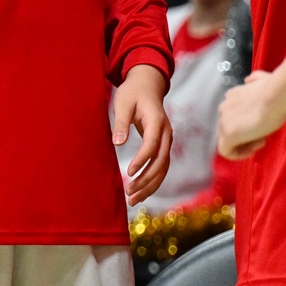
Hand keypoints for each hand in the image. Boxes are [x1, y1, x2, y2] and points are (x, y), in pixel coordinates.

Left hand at [113, 64, 171, 203]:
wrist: (148, 85)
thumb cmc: (133, 93)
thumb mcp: (123, 103)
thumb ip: (121, 123)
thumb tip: (118, 143)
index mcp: (157, 122)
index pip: (152, 145)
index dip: (142, 160)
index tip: (129, 173)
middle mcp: (167, 133)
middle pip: (161, 162)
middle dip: (146, 180)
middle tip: (129, 194)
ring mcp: (167, 140)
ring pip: (163, 168)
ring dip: (150, 185)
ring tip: (133, 200)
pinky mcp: (163, 146)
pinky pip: (161, 166)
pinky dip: (153, 181)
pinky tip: (141, 192)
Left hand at [217, 70, 285, 159]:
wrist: (276, 97)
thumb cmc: (276, 90)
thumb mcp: (264, 80)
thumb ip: (255, 81)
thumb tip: (249, 80)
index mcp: (231, 97)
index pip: (235, 116)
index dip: (250, 123)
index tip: (263, 124)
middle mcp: (223, 108)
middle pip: (232, 128)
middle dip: (247, 135)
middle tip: (263, 135)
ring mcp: (224, 122)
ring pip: (229, 140)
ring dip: (245, 143)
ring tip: (261, 140)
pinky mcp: (228, 135)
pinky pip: (226, 152)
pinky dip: (238, 154)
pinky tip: (252, 149)